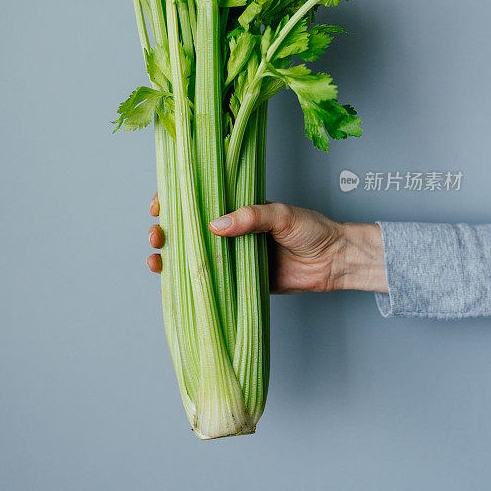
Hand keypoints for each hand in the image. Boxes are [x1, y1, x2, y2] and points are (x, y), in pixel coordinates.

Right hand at [147, 196, 387, 293]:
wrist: (335, 260)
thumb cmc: (312, 229)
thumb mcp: (282, 214)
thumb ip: (250, 217)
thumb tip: (215, 224)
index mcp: (236, 209)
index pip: (197, 201)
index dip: (173, 202)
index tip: (159, 205)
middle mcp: (229, 233)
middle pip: (186, 231)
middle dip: (164, 232)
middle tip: (157, 236)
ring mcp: (232, 258)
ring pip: (192, 258)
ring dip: (169, 260)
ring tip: (156, 262)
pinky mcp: (239, 283)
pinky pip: (209, 285)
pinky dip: (187, 287)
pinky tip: (169, 290)